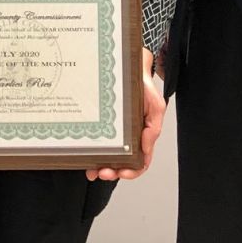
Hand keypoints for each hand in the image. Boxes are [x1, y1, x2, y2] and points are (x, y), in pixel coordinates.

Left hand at [89, 49, 166, 181]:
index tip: (122, 173)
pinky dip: (92, 153)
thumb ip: (152, 129)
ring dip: (101, 167)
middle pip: (122, 163)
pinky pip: (98, 143)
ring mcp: (115, 133)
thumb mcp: (155, 107)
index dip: (132, 171)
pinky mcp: (103, 126)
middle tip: (103, 173)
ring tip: (92, 171)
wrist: (131, 69)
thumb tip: (145, 150)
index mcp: (143, 136)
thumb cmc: (145, 88)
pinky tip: (86, 158)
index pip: (140, 162)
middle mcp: (128, 138)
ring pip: (108, 157)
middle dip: (113, 172)